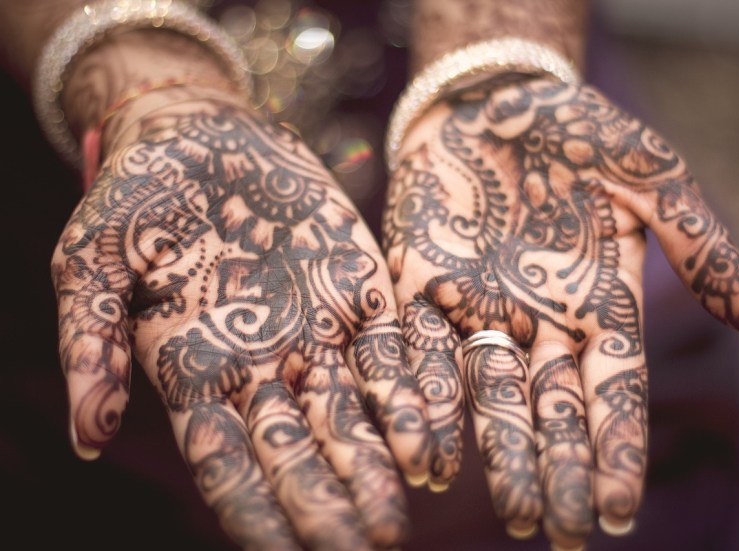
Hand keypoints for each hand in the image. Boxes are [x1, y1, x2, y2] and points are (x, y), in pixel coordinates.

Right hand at [52, 97, 431, 549]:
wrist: (202, 137)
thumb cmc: (136, 199)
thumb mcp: (93, 262)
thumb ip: (91, 343)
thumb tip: (88, 437)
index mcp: (195, 374)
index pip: (226, 461)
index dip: (254, 510)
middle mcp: (264, 368)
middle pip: (298, 448)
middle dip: (327, 499)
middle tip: (363, 547)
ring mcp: (317, 334)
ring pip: (352, 412)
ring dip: (376, 461)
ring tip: (399, 515)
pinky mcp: (360, 293)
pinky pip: (392, 351)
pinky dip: (411, 392)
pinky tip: (433, 436)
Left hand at [383, 75, 738, 547]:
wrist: (490, 98)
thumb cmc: (576, 129)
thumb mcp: (650, 173)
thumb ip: (698, 241)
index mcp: (597, 302)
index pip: (613, 390)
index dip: (616, 449)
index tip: (615, 512)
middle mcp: (538, 319)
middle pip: (551, 408)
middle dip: (557, 469)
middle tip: (557, 533)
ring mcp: (478, 308)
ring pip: (488, 395)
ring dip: (497, 453)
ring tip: (508, 511)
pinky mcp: (420, 286)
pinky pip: (420, 352)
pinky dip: (424, 400)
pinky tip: (426, 452)